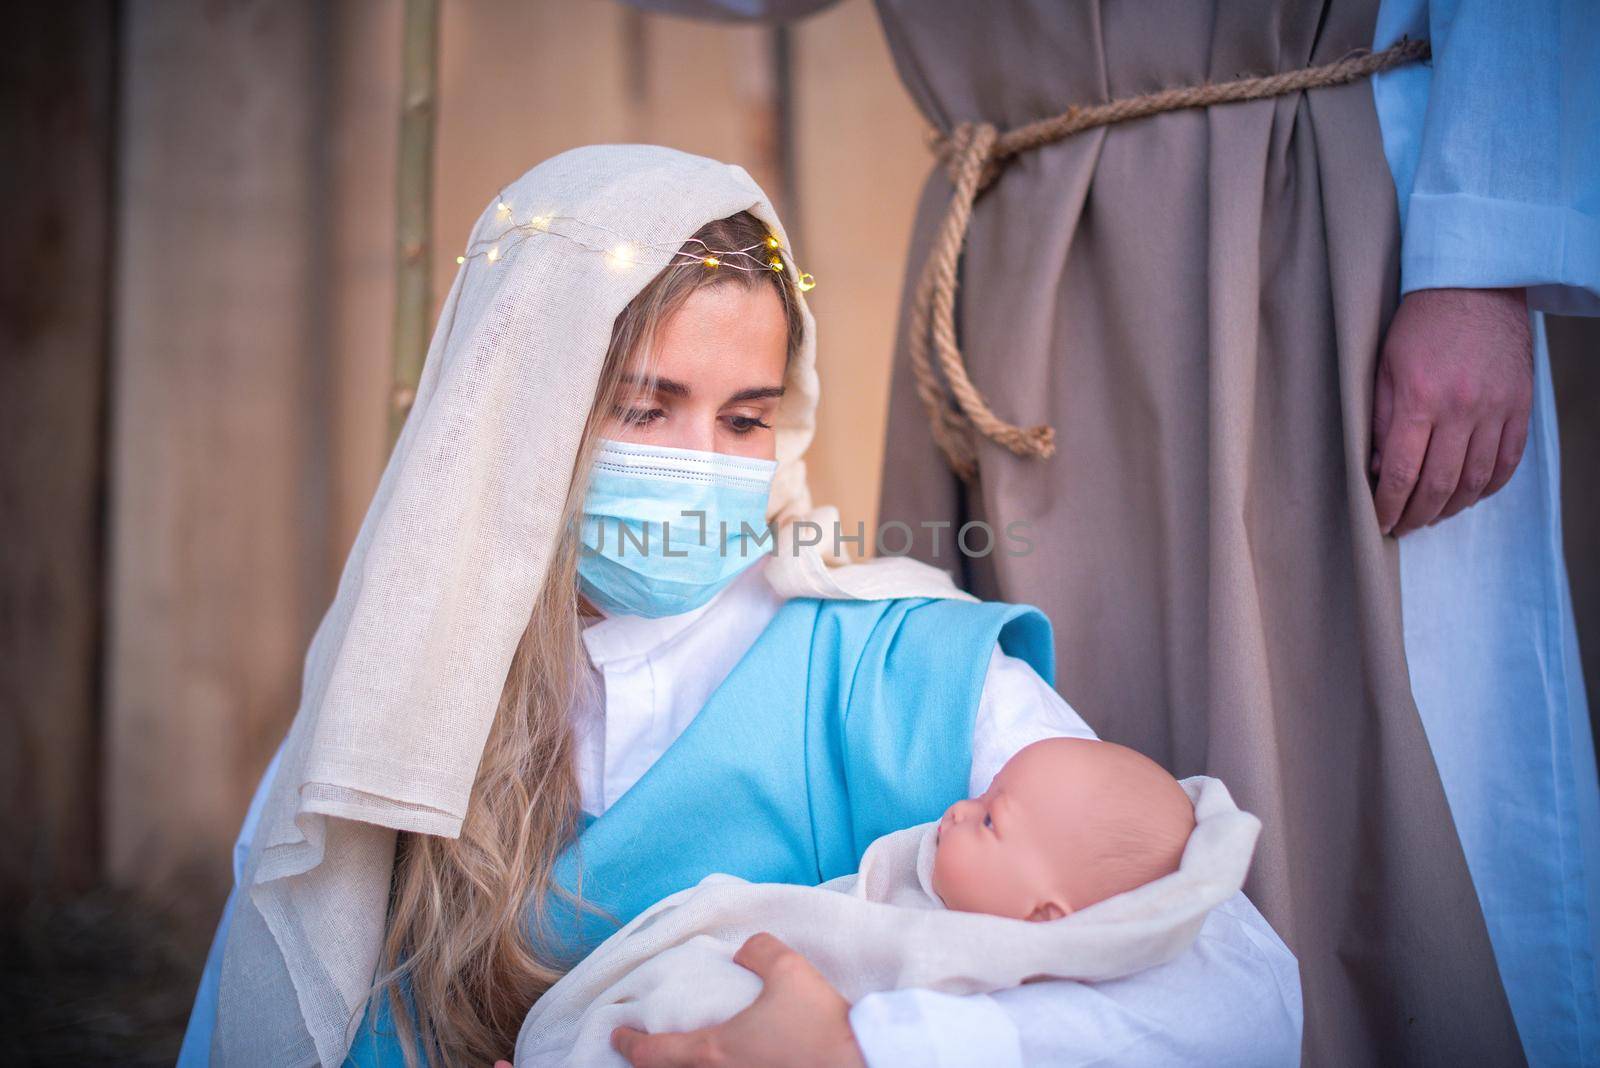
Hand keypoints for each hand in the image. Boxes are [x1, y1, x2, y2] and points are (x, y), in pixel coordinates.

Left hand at [611, 933, 865, 1067]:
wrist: (861, 1064)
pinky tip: (734, 1060)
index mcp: (713, 1051)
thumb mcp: (788, 970)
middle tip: (646, 1049)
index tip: (617, 1037)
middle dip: (653, 1064)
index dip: (628, 1044)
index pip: (653, 1054)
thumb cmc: (820, 1024)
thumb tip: (744, 951)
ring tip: (687, 1054)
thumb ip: (758, 951)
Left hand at [1371, 287, 1531, 535]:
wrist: (1474, 286)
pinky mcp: (1519, 405)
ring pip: (1476, 480)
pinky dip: (1489, 486)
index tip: (1380, 522)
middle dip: (1417, 515)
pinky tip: (1470, 495)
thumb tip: (1379, 470)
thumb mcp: (1384, 369)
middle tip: (1402, 527)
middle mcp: (1461, 410)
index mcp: (1420, 400)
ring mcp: (1496, 409)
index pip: (1402, 473)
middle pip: (1439, 484)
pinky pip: (1509, 460)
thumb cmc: (1419, 324)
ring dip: (1451, 507)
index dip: (1389, 506)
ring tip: (1432, 516)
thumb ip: (1381, 422)